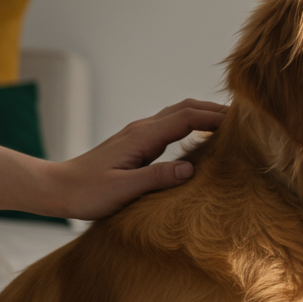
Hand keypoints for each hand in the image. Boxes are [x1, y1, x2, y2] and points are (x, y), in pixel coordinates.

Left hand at [43, 99, 226, 219]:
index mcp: (142, 137)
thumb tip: (190, 170)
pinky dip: (192, 125)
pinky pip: (171, 126)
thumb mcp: (122, 190)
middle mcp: (142, 129)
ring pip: (178, 114)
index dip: (215, 117)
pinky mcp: (136, 144)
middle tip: (246, 119)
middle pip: (186, 108)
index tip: (242, 122)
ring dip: (204, 114)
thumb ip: (156, 178)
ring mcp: (139, 135)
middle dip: (215, 109)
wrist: (56, 188)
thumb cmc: (86, 193)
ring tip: (231, 125)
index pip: (186, 117)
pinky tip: (202, 138)